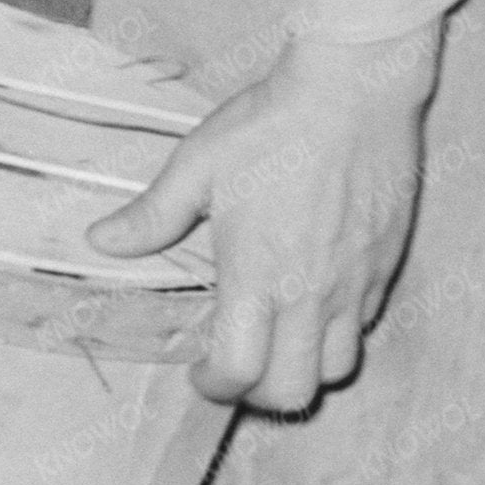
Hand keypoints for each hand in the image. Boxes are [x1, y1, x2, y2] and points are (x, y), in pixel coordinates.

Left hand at [88, 28, 439, 413]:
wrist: (353, 90)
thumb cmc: (270, 124)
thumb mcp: (197, 165)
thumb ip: (151, 215)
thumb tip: (100, 240)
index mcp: (256, 276)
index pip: (238, 373)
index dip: (213, 386)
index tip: (200, 371)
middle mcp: (309, 294)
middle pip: (292, 393)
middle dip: (258, 394)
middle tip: (239, 365)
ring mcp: (354, 284)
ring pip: (337, 370)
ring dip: (304, 368)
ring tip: (280, 339)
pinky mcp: (384, 266)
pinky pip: (365, 325)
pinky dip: (339, 331)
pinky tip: (317, 300)